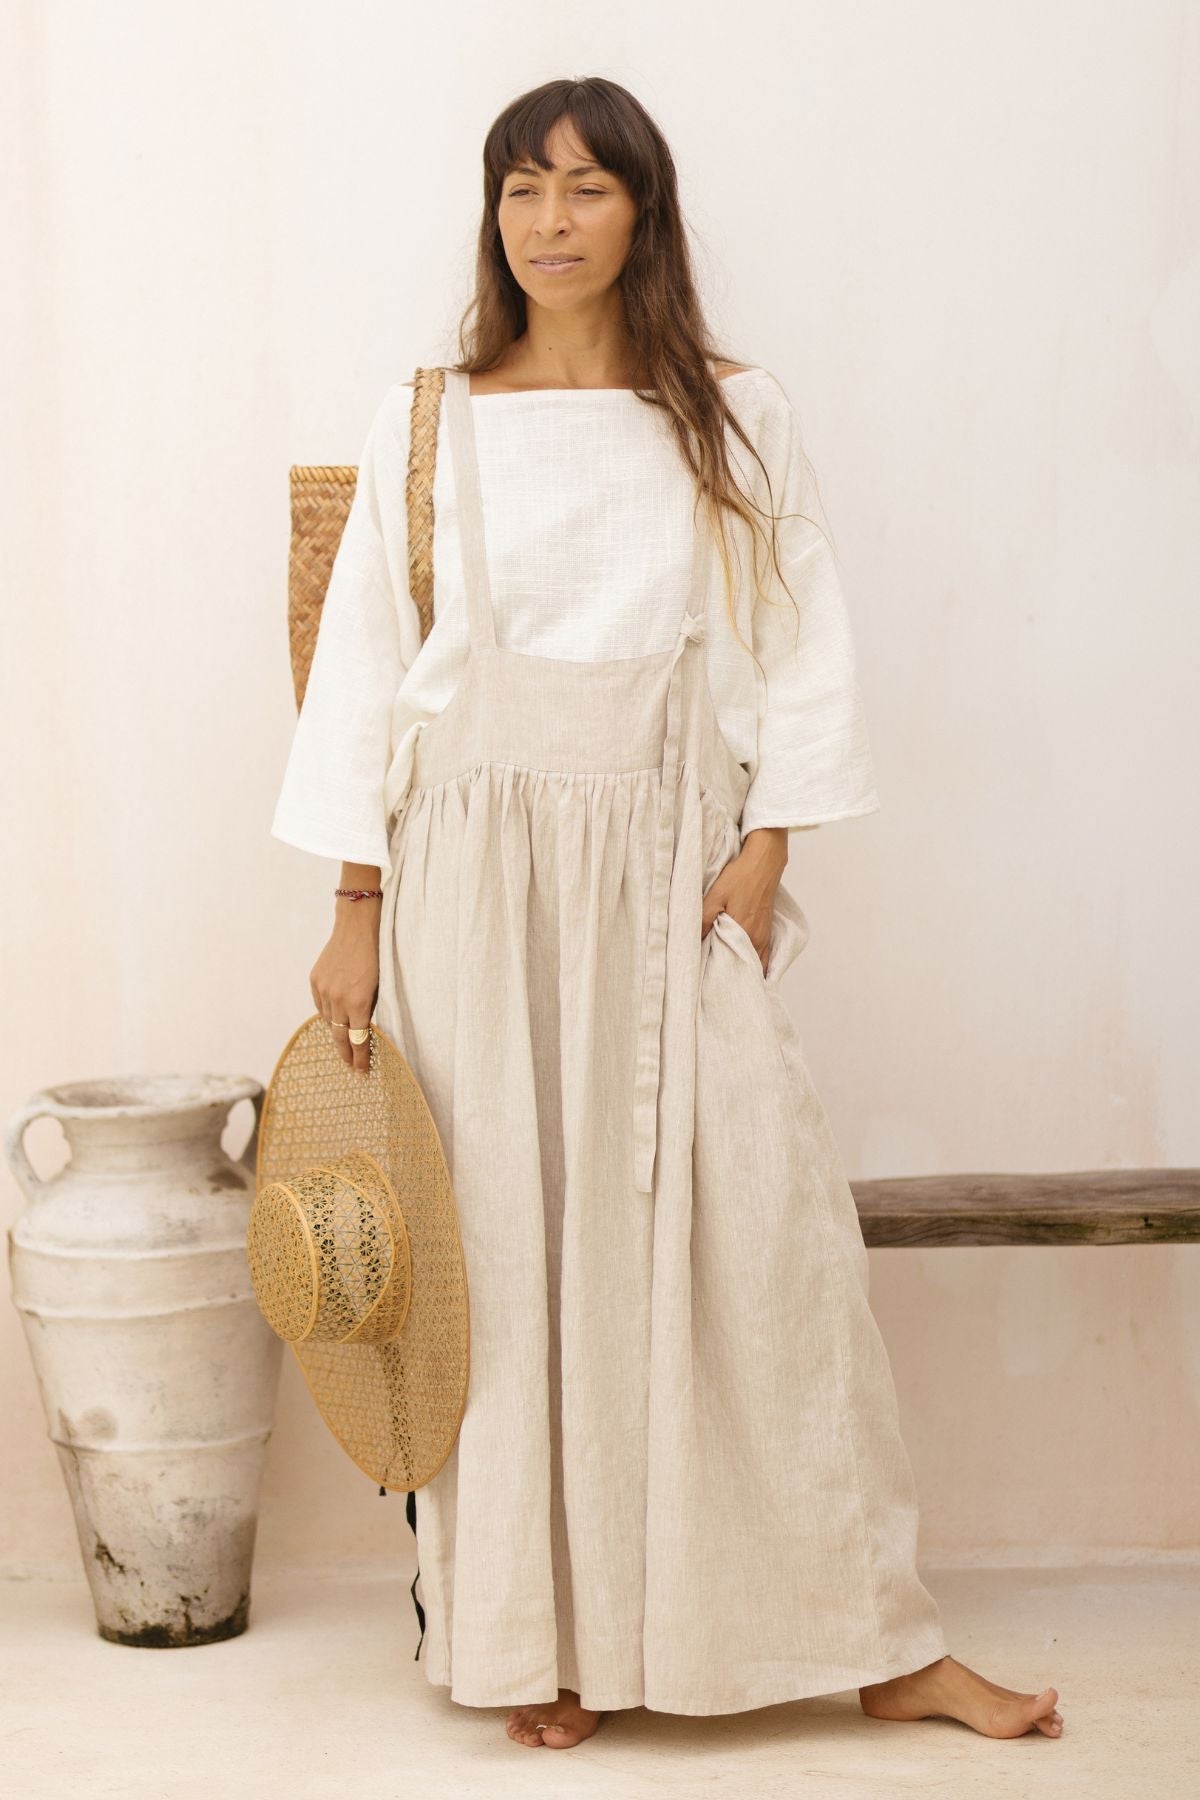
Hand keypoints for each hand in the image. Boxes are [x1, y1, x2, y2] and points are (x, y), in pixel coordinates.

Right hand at [310, 897, 380, 1074]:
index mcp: (359, 1003)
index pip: (358, 1039)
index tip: (361, 1071)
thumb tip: (364, 1029)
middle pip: (340, 1036)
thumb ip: (370, 1009)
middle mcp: (338, 1000)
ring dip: (337, 1033)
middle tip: (351, 1068)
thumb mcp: (381, 986)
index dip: (359, 1058)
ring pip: (329, 1021)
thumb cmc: (378, 955)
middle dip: (346, 1054)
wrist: (357, 927)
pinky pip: (320, 1006)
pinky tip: (333, 1019)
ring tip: (343, 1043)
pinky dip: (327, 1014)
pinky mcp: (315, 980)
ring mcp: (324, 990)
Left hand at [702, 827, 787, 974]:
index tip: (707, 979)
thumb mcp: (715, 896)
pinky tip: (743, 964)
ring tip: (726, 975)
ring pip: (755, 963)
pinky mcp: (767, 930)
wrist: (763, 862)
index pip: (732, 965)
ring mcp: (765, 936)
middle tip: (714, 981)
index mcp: (744, 933)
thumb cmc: (739, 877)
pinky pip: (763, 955)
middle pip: (745, 968)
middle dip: (731, 976)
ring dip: (742, 969)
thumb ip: (703, 920)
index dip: (719, 974)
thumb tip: (694, 942)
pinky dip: (754, 963)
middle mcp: (758, 939)